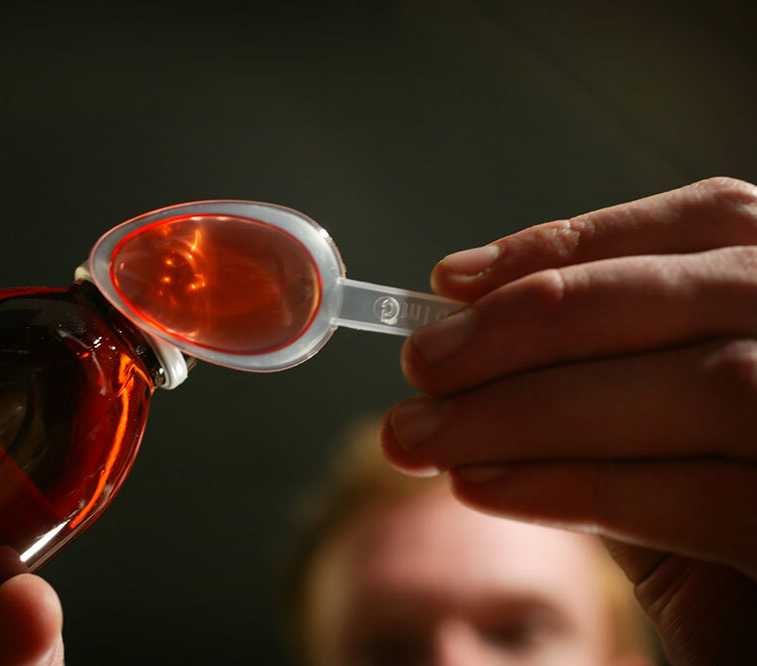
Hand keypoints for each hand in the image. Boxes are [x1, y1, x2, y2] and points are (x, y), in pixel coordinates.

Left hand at [380, 177, 756, 665]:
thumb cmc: (738, 547)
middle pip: (687, 298)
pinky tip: (479, 487)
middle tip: (420, 364)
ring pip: (703, 387)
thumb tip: (480, 348)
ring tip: (420, 436)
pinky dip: (575, 486)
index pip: (711, 220)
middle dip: (529, 325)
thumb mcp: (681, 450)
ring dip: (531, 410)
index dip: (574, 242)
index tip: (456, 278)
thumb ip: (610, 391)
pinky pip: (706, 497)